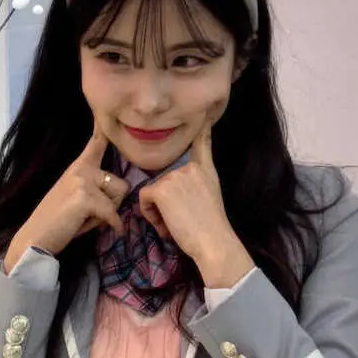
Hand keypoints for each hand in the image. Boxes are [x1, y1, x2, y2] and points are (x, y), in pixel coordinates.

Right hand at [6, 118, 130, 260]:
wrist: (35, 239)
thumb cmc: (58, 223)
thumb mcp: (77, 199)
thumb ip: (95, 190)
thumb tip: (121, 190)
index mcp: (78, 168)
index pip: (95, 143)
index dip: (102, 128)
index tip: (103, 112)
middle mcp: (80, 169)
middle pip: (120, 184)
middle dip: (112, 203)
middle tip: (90, 215)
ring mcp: (82, 181)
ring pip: (118, 198)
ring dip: (109, 214)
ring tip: (86, 219)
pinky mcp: (85, 197)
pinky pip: (112, 214)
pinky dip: (112, 226)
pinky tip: (104, 231)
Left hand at [138, 117, 238, 265]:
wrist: (214, 242)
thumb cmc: (211, 228)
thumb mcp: (209, 198)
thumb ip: (196, 183)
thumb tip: (176, 184)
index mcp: (204, 169)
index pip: (201, 141)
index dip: (201, 128)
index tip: (204, 116)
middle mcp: (190, 167)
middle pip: (163, 180)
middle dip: (164, 203)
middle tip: (179, 222)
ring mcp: (175, 176)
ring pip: (152, 191)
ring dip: (157, 212)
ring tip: (174, 226)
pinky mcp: (162, 189)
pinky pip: (143, 200)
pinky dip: (150, 215)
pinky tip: (166, 226)